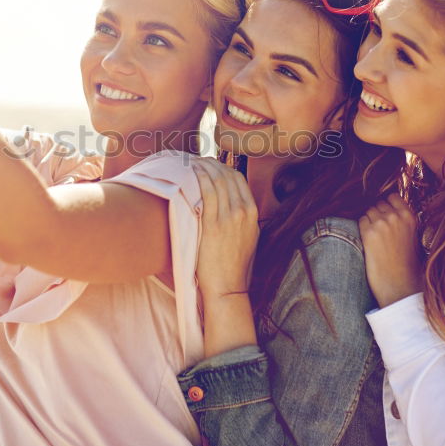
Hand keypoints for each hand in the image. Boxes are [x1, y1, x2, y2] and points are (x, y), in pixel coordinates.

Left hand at [192, 158, 259, 298]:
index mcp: (253, 212)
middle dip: (212, 163)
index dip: (223, 167)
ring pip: (218, 181)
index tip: (211, 164)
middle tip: (198, 159)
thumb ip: (242, 217)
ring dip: (204, 167)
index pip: (239, 179)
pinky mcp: (214, 224)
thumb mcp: (248, 236)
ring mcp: (230, 217)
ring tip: (191, 162)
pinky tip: (192, 172)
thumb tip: (230, 202)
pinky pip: (208, 192)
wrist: (228, 285)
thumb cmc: (234, 264)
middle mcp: (244, 211)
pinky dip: (200, 178)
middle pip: (228, 175)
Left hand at [359, 192, 423, 307]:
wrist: (400, 284)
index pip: (392, 197)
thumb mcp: (412, 237)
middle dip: (378, 214)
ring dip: (369, 221)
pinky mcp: (369, 233)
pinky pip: (361, 221)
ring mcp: (382, 223)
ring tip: (376, 238)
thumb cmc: (406, 264)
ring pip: (369, 211)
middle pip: (379, 204)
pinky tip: (370, 242)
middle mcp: (396, 217)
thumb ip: (401, 221)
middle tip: (380, 231)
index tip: (386, 215)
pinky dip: (363, 228)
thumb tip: (387, 209)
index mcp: (410, 217)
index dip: (387, 205)